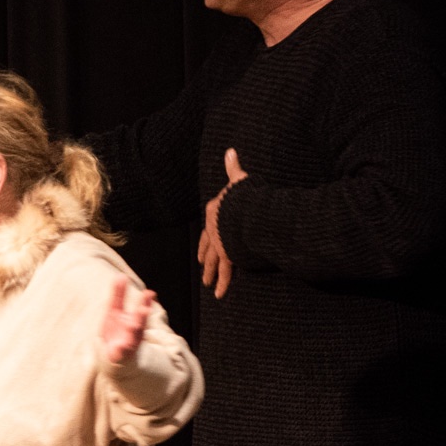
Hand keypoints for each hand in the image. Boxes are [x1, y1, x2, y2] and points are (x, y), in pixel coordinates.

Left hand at [100, 280, 157, 368]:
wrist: (115, 354)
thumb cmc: (116, 329)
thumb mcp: (114, 311)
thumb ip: (118, 294)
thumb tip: (120, 275)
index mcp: (132, 318)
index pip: (139, 308)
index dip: (144, 302)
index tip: (150, 293)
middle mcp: (134, 329)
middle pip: (140, 322)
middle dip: (142, 316)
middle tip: (144, 309)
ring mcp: (130, 342)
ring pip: (133, 337)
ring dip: (134, 331)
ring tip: (133, 325)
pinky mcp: (123, 353)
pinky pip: (123, 351)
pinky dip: (122, 348)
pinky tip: (120, 345)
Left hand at [197, 147, 247, 297]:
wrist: (241, 209)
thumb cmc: (241, 194)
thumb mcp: (238, 180)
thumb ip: (234, 168)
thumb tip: (231, 151)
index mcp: (215, 212)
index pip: (209, 228)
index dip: (207, 241)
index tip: (204, 251)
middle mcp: (214, 229)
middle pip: (209, 248)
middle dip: (207, 260)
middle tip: (204, 271)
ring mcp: (220, 243)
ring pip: (216, 262)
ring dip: (213, 275)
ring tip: (211, 287)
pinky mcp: (229, 254)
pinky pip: (227, 272)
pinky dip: (224, 283)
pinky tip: (220, 294)